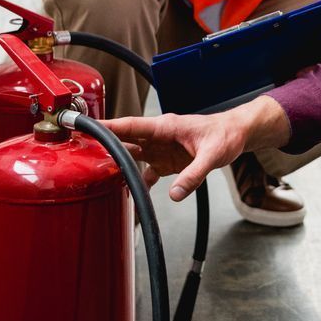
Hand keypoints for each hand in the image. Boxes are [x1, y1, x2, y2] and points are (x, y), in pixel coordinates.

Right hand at [104, 95, 292, 201]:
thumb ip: (193, 176)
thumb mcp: (212, 156)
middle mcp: (159, 136)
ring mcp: (161, 148)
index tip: (88, 129)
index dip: (108, 127)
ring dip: (119, 164)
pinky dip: (137, 180)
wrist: (237, 134)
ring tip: (99, 176)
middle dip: (104, 146)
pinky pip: (146, 170)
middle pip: (126, 140)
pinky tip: (129, 192)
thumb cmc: (225, 135)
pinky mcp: (167, 160)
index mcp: (166, 127)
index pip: (131, 126)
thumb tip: (174, 195)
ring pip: (132, 155)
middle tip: (83, 155)